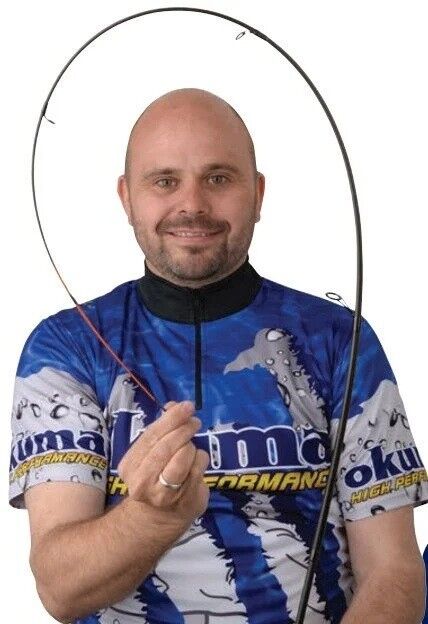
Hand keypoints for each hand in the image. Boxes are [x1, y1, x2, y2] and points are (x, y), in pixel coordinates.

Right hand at [117, 400, 209, 526]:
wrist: (157, 517)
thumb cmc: (154, 476)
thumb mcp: (150, 452)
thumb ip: (161, 429)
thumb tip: (174, 406)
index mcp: (130, 465)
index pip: (152, 436)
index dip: (171, 419)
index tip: (186, 406)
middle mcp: (143, 482)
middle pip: (168, 446)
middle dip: (184, 429)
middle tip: (194, 422)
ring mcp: (165, 494)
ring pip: (185, 456)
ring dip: (192, 447)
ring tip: (190, 449)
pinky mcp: (186, 500)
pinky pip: (199, 468)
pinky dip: (201, 460)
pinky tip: (195, 464)